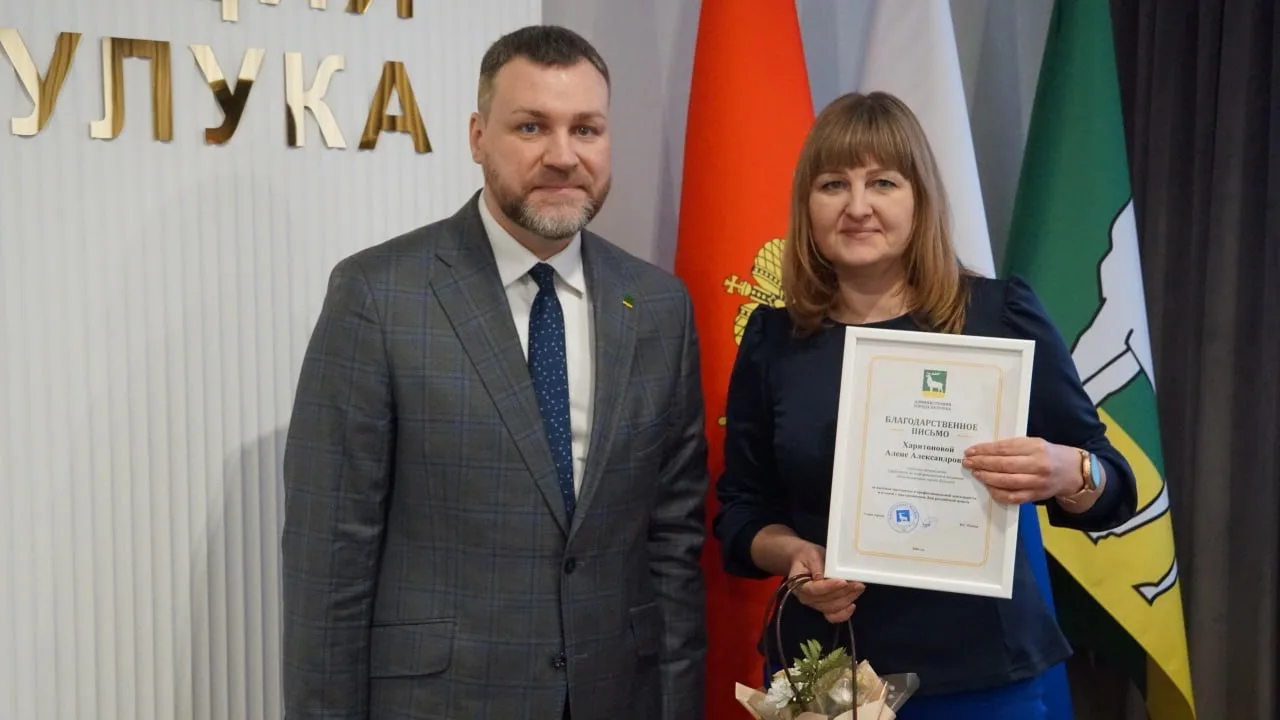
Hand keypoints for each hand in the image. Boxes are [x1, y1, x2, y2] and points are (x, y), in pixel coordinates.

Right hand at [785, 541, 864, 623]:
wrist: (803, 561)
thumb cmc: (807, 556)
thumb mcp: (811, 554)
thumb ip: (816, 565)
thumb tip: (822, 578)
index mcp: (798, 584)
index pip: (814, 589)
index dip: (829, 587)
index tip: (843, 582)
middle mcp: (806, 598)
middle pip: (826, 600)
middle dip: (844, 592)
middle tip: (858, 584)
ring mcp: (815, 604)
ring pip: (832, 608)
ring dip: (847, 599)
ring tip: (859, 589)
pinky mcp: (823, 607)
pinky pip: (833, 616)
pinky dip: (843, 614)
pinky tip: (852, 606)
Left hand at [963, 437, 1081, 504]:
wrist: (1072, 471)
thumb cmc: (1047, 454)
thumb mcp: (1034, 443)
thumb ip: (1013, 446)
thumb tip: (984, 451)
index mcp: (1035, 447)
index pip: (1004, 449)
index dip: (985, 450)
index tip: (970, 451)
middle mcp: (1037, 465)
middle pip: (1003, 465)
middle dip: (982, 464)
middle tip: (967, 462)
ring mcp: (1037, 482)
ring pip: (1007, 482)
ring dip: (987, 478)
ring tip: (976, 473)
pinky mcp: (1036, 496)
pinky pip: (1013, 497)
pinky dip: (998, 493)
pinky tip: (988, 487)